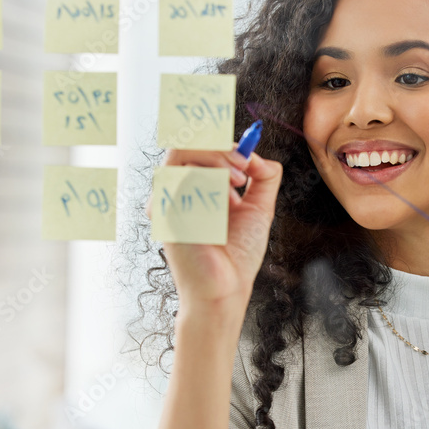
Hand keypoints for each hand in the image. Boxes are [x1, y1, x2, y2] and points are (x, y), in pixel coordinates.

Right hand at [145, 143, 282, 320]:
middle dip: (219, 145)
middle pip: (185, 142)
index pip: (198, 145)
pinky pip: (179, 178)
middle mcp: (180, 190)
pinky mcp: (164, 212)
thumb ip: (263, 178)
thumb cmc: (237, 255)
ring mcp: (169, 200)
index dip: (221, 139)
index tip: (248, 152)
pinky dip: (207, 181)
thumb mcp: (259, 208)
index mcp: (199, 187)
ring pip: (180, 154)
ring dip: (215, 158)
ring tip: (239, 180)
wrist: (227, 289)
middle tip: (245, 162)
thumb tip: (257, 154)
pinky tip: (226, 199)